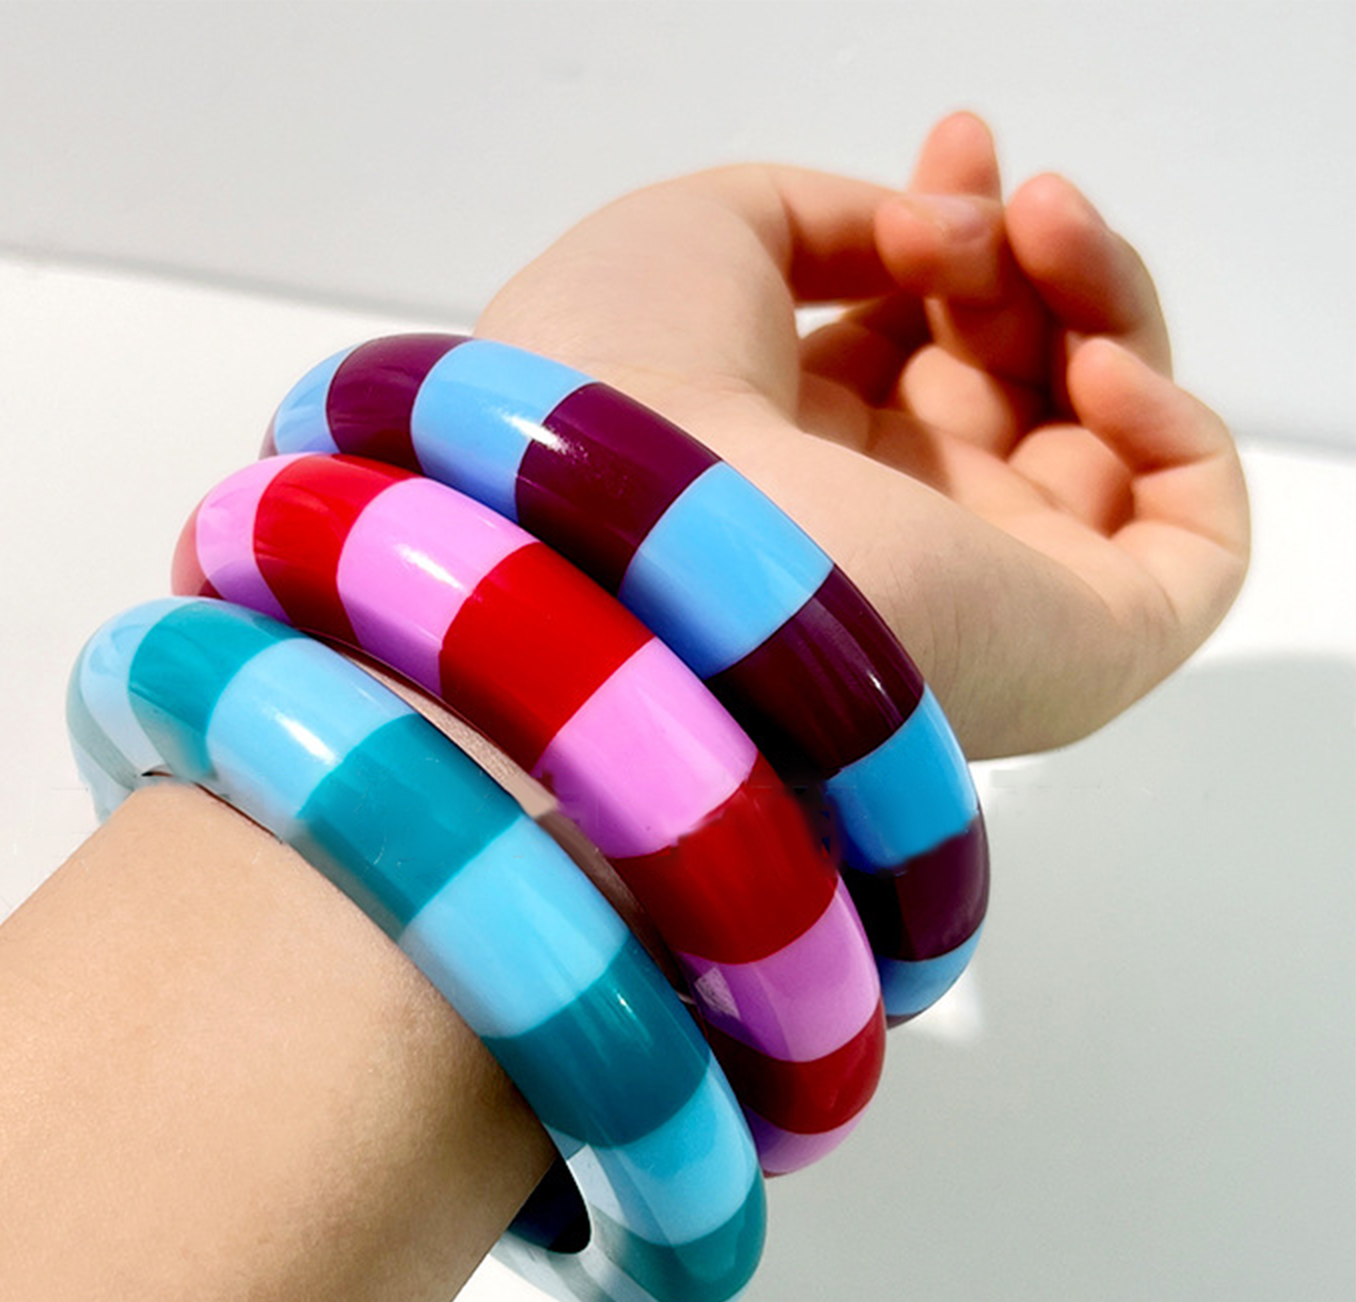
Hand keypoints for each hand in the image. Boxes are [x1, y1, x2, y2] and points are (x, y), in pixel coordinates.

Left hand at [475, 112, 1248, 758]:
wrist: (619, 540)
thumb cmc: (621, 384)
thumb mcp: (702, 237)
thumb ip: (831, 219)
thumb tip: (926, 232)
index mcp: (799, 459)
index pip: (920, 347)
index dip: (958, 235)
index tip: (955, 147)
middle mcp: (890, 528)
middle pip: (1012, 379)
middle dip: (1018, 256)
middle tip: (998, 200)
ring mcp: (984, 592)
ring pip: (1104, 437)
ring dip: (1099, 302)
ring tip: (1045, 229)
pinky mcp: (1075, 650)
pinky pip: (1186, 543)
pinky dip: (1172, 429)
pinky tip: (1095, 364)